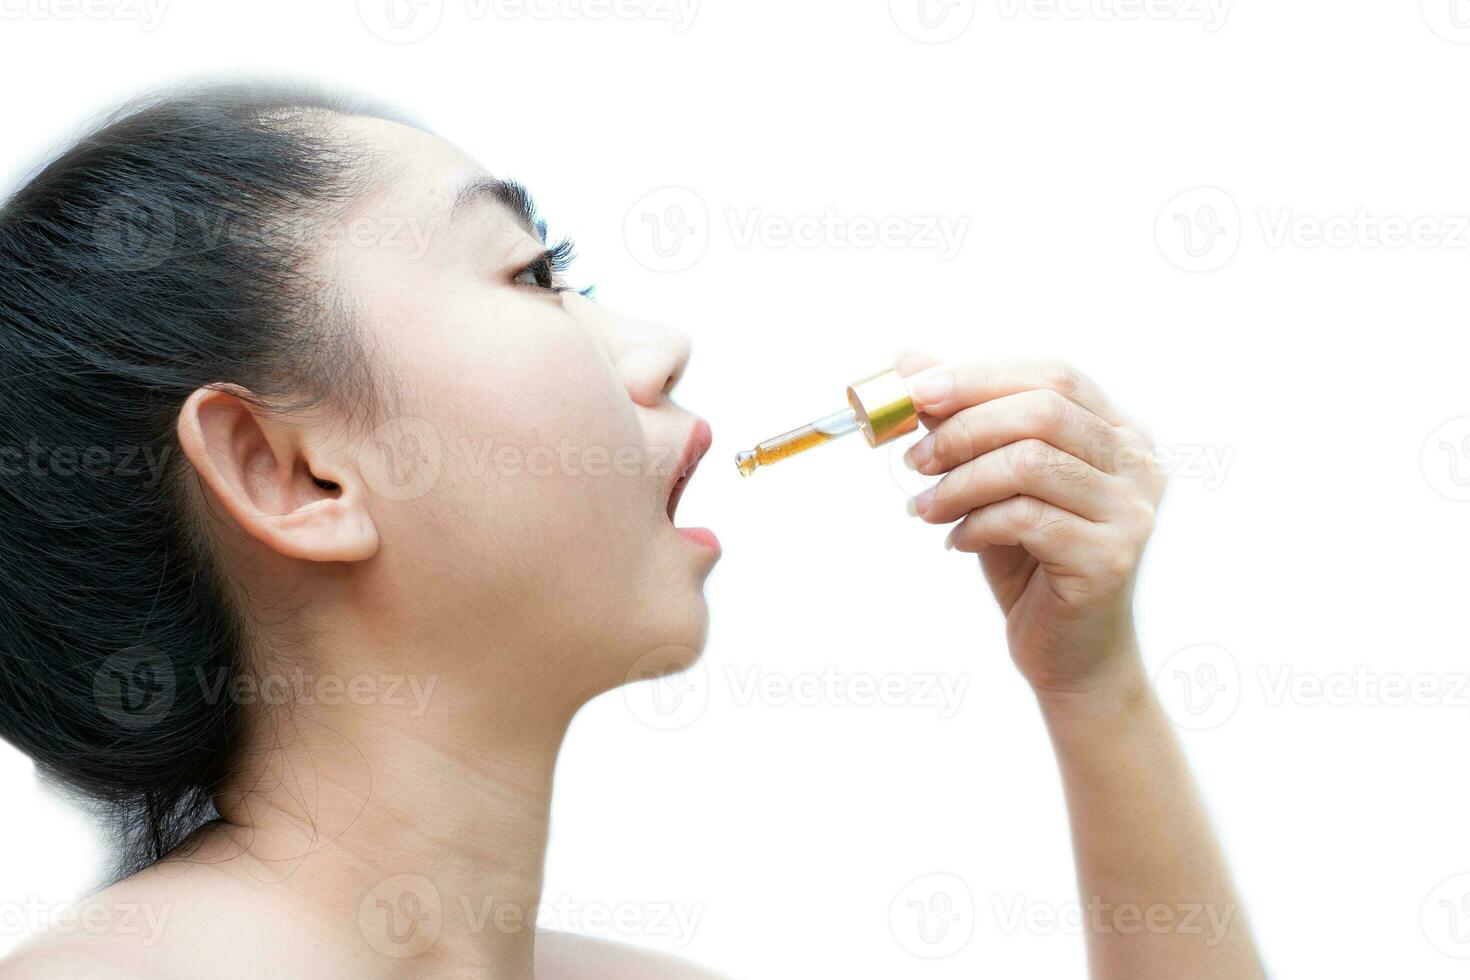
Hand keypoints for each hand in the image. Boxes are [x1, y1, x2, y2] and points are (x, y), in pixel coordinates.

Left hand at [898, 355, 1165, 697]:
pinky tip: (957, 542)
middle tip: (913, 458)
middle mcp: (1138, 464)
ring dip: (960, 480)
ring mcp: (1131, 511)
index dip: (981, 377)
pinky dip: (975, 524)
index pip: (1053, 376)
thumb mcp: (990, 481)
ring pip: (1031, 461)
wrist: (1071, 655)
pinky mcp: (1110, 558)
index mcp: (1118, 432)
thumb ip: (961, 420)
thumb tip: (908, 360)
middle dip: (964, 427)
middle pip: (1043, 410)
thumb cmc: (1030, 560)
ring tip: (924, 508)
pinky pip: (1027, 518)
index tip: (915, 392)